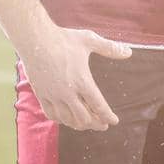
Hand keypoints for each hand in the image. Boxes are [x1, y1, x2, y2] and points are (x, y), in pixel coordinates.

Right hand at [18, 25, 132, 131]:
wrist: (35, 39)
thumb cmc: (63, 39)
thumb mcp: (89, 40)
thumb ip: (110, 48)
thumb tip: (129, 52)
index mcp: (82, 81)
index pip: (99, 106)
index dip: (108, 116)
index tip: (114, 121)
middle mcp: (68, 92)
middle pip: (84, 118)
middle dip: (96, 124)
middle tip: (103, 124)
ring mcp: (53, 95)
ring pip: (68, 119)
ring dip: (80, 124)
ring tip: (87, 124)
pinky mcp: (41, 94)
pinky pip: (52, 114)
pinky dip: (62, 120)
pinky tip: (66, 118)